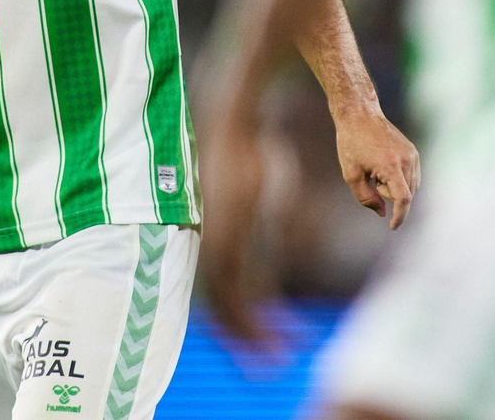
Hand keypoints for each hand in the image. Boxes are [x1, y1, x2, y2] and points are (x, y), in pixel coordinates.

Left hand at [199, 113, 276, 344]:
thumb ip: (262, 236)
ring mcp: (216, 244)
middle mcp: (209, 248)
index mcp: (213, 242)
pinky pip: (242, 289)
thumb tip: (271, 251)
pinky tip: (285, 331)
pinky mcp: (228, 236)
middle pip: (220, 311)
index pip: (219, 298)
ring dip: (255, 338)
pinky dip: (261, 316)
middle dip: (243, 344)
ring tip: (280, 357)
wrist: (241, 126)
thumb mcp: (261, 205)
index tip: (257, 349)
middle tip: (266, 369)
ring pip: (229, 307)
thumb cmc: (254, 158)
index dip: (237, 328)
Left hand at [333, 102, 419, 229]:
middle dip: (388, 194)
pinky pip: (412, 176)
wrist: (360, 114)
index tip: (393, 227)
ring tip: (376, 169)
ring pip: (411, 187)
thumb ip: (367, 198)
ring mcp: (413, 154)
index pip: (403, 199)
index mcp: (392, 166)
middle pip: (405, 194)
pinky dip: (400, 180)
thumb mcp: (352, 175)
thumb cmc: (351, 143)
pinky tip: (384, 167)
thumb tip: (383, 213)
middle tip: (371, 178)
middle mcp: (407, 160)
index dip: (400, 216)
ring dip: (394, 187)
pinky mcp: (413, 151)